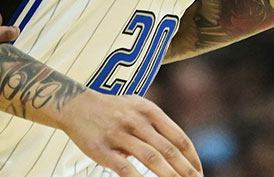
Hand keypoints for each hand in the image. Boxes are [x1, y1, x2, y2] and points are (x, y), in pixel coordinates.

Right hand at [60, 90, 201, 176]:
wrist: (75, 105)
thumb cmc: (112, 110)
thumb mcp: (137, 107)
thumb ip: (158, 125)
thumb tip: (182, 153)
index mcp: (148, 110)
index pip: (178, 138)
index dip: (192, 158)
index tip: (199, 173)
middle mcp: (136, 120)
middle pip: (168, 150)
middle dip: (185, 171)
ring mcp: (118, 134)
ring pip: (151, 158)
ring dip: (169, 176)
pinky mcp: (102, 149)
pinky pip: (125, 168)